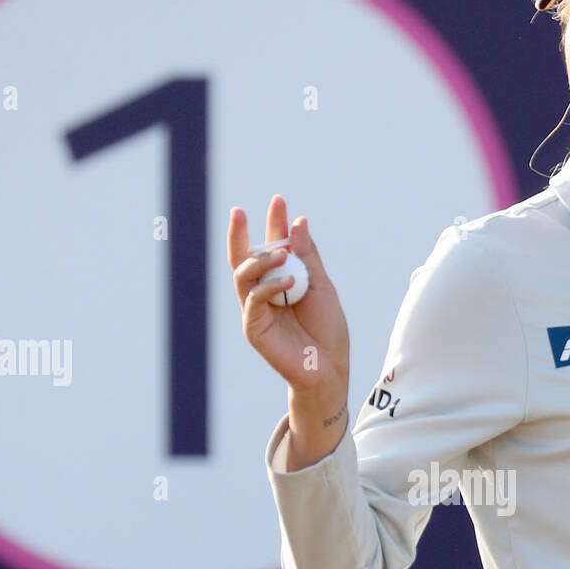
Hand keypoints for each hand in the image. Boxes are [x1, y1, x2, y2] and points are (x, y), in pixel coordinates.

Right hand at [228, 194, 349, 395]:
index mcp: (281, 280)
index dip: (273, 223)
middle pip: (244, 256)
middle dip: (241, 233)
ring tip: (282, 254)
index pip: (272, 246)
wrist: (329, 368)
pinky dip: (269, 286)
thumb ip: (308, 257)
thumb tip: (298, 222)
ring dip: (260, 260)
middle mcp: (264, 292)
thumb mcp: (322, 287)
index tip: (279, 200)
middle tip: (241, 211)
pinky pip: (253, 299)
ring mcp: (255, 309)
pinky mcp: (253, 327)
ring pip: (243, 274)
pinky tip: (289, 280)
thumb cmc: (327, 331)